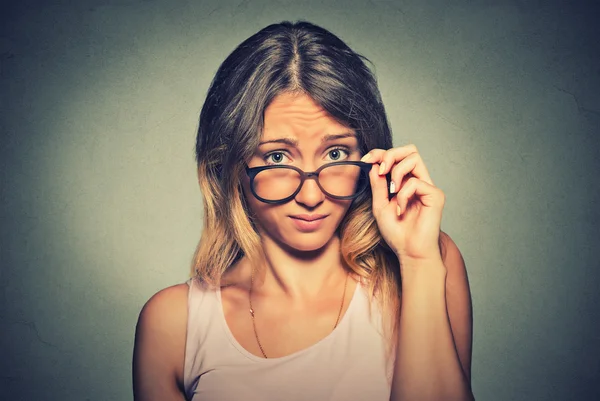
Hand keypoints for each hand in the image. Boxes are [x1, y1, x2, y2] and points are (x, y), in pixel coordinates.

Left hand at [361, 144, 444, 264]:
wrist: (409, 252)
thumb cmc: (396, 233)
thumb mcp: (379, 205)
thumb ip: (377, 185)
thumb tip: (374, 164)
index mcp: (405, 182)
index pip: (396, 156)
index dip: (380, 153)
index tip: (366, 160)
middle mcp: (418, 181)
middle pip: (409, 149)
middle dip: (390, 154)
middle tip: (381, 170)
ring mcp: (428, 187)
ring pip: (414, 158)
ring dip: (396, 172)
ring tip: (391, 192)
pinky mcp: (435, 195)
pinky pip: (415, 182)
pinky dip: (402, 195)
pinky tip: (401, 210)